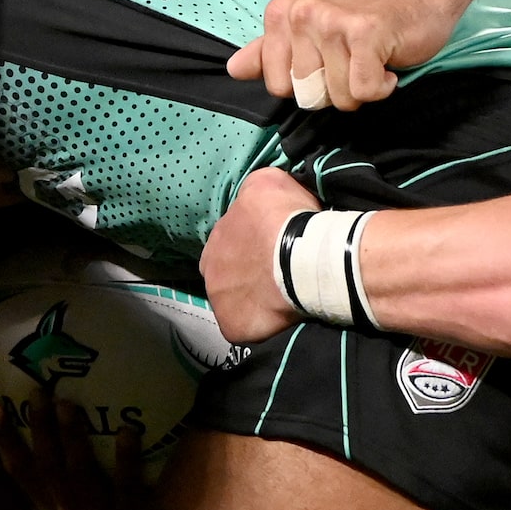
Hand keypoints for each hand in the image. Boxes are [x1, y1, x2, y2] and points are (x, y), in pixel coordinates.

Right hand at [0, 387, 150, 509]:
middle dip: (40, 429)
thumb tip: (50, 404)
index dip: (3, 439)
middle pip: (48, 467)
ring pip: (79, 474)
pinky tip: (126, 431)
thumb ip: (62, 462)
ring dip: (72, 438)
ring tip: (69, 404)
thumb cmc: (112, 506)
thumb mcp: (78, 492)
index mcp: (49, 504)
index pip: (19, 470)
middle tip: (39, 391)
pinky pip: (126, 485)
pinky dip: (125, 458)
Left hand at [200, 166, 319, 343]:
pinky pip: (244, 327)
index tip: (272, 252)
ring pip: (234, 301)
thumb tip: (255, 198)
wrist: (302, 256)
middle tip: (275, 276)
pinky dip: (258, 324)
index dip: (251, 247)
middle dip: (246, 274)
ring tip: (279, 299)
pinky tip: (278, 319)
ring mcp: (217, 300)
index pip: (229, 243)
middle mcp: (208, 267)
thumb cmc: (285, 216)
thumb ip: (253, 190)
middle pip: (227, 273)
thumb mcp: (267, 182)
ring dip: (251, 299)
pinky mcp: (231, 326)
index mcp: (216, 236)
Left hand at [230, 0, 453, 108]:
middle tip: (352, 61)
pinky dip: (380, 88)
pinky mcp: (366, 33)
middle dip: (334, 90)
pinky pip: (362, 91)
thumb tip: (233, 68)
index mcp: (282, 13)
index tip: (327, 62)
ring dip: (360, 89)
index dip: (306, 86)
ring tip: (370, 60)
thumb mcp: (309, 35)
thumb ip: (269, 52)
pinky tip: (386, 65)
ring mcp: (333, 21)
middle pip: (307, 94)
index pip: (277, 85)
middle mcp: (302, 13)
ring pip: (337, 96)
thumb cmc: (362, 22)